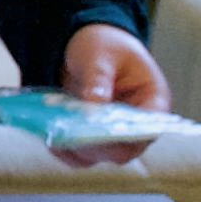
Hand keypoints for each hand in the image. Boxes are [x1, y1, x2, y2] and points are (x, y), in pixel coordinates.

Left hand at [55, 22, 172, 167]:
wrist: (88, 47)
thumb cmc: (104, 45)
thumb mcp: (100, 52)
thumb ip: (99, 76)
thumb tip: (94, 102)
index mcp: (152, 100)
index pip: (149, 128)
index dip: (128, 134)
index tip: (100, 129)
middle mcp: (136, 125)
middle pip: (122, 151)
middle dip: (95, 145)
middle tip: (69, 133)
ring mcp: (113, 135)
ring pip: (97, 156)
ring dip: (75, 148)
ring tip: (54, 131)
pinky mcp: (91, 139)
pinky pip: (78, 154)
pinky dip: (62, 148)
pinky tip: (47, 134)